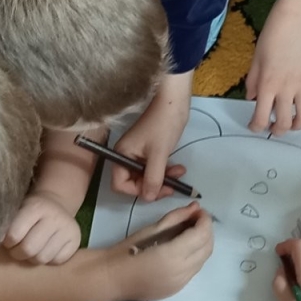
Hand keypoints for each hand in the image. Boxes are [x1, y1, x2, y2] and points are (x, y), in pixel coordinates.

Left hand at [0, 194, 81, 265]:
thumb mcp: (17, 210)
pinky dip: (48, 260)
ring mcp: (67, 229)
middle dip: (18, 253)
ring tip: (31, 249)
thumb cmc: (29, 210)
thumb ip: (5, 225)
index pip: (14, 234)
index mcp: (36, 207)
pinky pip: (57, 261)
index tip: (7, 241)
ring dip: (32, 258)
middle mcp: (54, 217)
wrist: (56, 204)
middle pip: (29, 249)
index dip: (7, 242)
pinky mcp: (76, 241)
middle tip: (17, 249)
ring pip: (42, 258)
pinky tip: (46, 249)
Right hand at [106, 203, 214, 300]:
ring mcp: (181, 283)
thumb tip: (195, 208)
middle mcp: (182, 272)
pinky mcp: (177, 289)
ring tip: (191, 231)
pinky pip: (194, 270)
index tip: (198, 210)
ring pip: (203, 260)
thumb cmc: (127, 250)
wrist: (110, 279)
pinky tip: (184, 248)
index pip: (202, 234)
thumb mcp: (151, 229)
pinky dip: (195, 256)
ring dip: (203, 244)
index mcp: (173, 255)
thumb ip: (176, 218)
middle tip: (196, 219)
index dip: (205, 220)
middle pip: (207, 248)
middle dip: (207, 231)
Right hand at [111, 74, 191, 200]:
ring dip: (163, 178)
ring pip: (147, 176)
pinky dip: (165, 171)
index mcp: (121, 155)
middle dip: (154, 185)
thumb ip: (153, 178)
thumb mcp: (158, 154)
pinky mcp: (149, 151)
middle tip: (172, 186)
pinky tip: (179, 168)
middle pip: (134, 182)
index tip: (156, 189)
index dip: (137, 191)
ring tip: (180, 173)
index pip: (120, 184)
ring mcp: (138, 154)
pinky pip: (154, 168)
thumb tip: (149, 198)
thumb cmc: (163, 125)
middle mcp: (126, 156)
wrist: (174, 102)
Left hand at [246, 0, 300, 134]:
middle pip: (284, 123)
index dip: (256, 127)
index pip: (261, 117)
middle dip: (277, 130)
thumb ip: (253, 82)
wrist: (294, 22)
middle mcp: (286, 90)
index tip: (254, 126)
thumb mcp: (255, 60)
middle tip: (273, 127)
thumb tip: (252, 98)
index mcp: (268, 86)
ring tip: (292, 123)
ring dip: (297, 124)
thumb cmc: (271, 38)